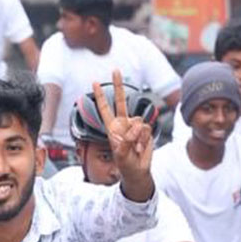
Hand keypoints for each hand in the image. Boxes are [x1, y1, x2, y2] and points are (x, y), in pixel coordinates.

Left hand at [92, 69, 153, 186]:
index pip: (104, 109)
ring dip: (137, 136)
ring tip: (134, 148)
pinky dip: (144, 139)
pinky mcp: (146, 131)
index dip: (100, 96)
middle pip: (121, 101)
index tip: (94, 82)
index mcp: (112, 128)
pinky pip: (146, 128)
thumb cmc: (125, 165)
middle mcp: (123, 124)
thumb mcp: (121, 155)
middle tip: (115, 70)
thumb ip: (124, 142)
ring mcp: (135, 127)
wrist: (138, 171)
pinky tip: (140, 147)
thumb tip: (131, 130)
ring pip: (138, 121)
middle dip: (118, 86)